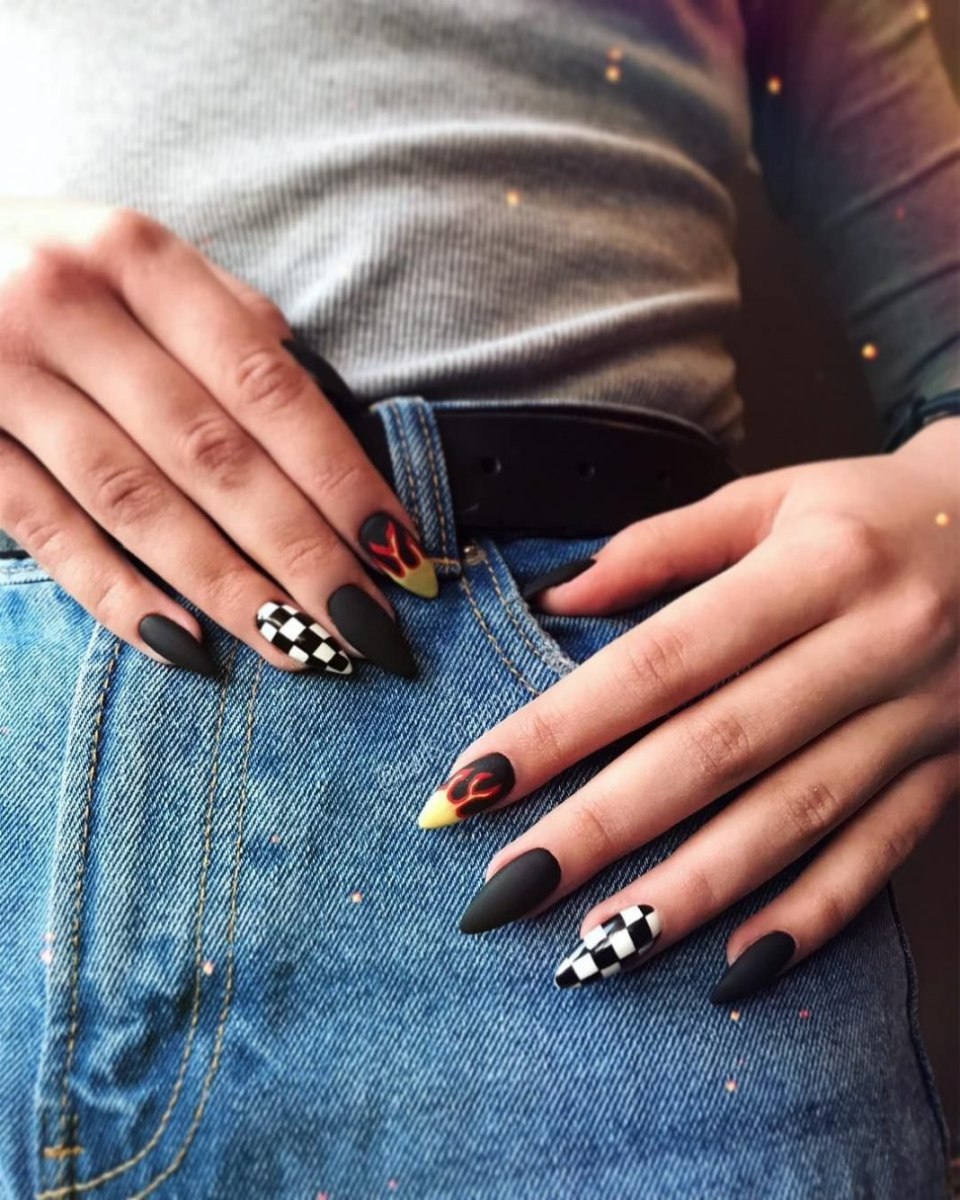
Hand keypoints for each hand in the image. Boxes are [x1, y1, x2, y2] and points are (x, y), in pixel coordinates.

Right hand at [0, 198, 435, 677]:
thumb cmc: (45, 267)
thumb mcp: (132, 260)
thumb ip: (225, 323)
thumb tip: (330, 413)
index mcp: (138, 257)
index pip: (268, 387)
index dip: (342, 478)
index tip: (401, 552)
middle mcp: (69, 306)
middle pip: (214, 456)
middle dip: (304, 553)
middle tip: (369, 627)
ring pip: (137, 504)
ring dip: (229, 589)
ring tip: (301, 650)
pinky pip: (46, 531)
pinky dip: (117, 594)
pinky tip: (186, 646)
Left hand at [421, 418, 958, 1000]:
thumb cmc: (873, 510)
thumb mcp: (773, 497)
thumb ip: (662, 545)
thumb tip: (555, 598)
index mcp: (815, 565)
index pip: (664, 659)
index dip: (564, 724)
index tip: (475, 780)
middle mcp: (871, 645)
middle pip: (717, 750)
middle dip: (604, 825)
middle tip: (507, 886)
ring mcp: (919, 720)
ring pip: (794, 819)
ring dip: (692, 890)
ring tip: (598, 943)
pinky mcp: (948, 772)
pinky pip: (880, 855)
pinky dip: (812, 915)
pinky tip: (738, 965)